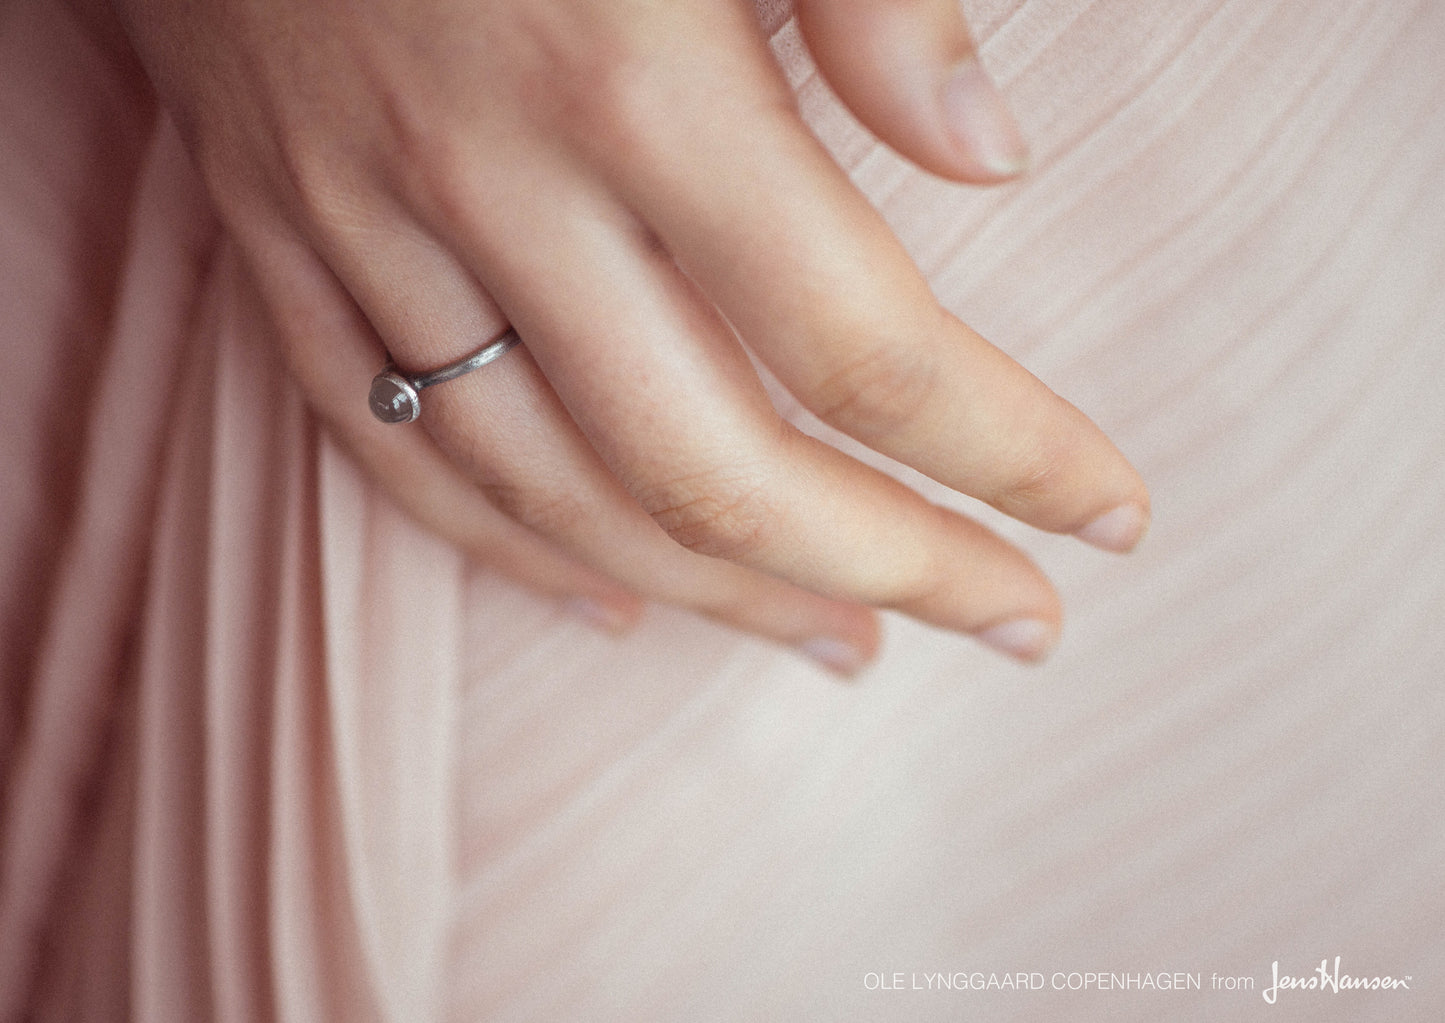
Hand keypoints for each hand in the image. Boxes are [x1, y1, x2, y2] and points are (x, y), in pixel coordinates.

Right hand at [115, 0, 1148, 671]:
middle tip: (1014, 623)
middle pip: (713, 468)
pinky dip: (510, 552)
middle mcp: (491, 183)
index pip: (861, 340)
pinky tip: (619, 601)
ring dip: (723, 596)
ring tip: (851, 643)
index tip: (1106, 515)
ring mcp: (360, 223)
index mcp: (630, 76)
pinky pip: (385, 448)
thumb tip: (988, 159)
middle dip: (893, 568)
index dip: (1006, 450)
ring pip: (555, 493)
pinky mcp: (277, 235)